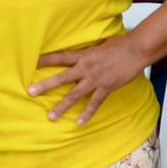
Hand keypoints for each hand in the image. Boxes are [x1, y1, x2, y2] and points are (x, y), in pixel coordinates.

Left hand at [29, 33, 151, 126]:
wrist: (136, 50)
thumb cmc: (119, 45)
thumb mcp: (98, 46)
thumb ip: (86, 54)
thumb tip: (79, 58)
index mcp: (83, 56)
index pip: (59, 57)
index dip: (44, 60)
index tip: (30, 63)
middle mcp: (86, 68)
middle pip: (61, 78)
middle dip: (45, 86)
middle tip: (31, 92)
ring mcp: (95, 80)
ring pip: (75, 95)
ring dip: (62, 106)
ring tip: (51, 117)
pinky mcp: (106, 88)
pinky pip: (94, 103)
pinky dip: (87, 113)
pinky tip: (79, 122)